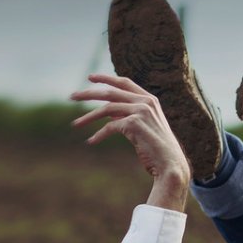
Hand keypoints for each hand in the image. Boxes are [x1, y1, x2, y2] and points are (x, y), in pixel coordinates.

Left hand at [69, 74, 191, 207]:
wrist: (171, 165)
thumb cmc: (157, 149)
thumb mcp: (143, 127)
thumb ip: (128, 115)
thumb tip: (109, 113)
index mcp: (149, 99)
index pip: (124, 82)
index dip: (106, 78)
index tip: (90, 78)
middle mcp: (146, 102)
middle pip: (110, 93)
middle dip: (88, 94)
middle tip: (72, 97)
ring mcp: (141, 111)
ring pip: (106, 109)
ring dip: (88, 117)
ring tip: (75, 124)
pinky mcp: (134, 123)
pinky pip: (110, 127)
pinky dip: (99, 135)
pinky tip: (91, 141)